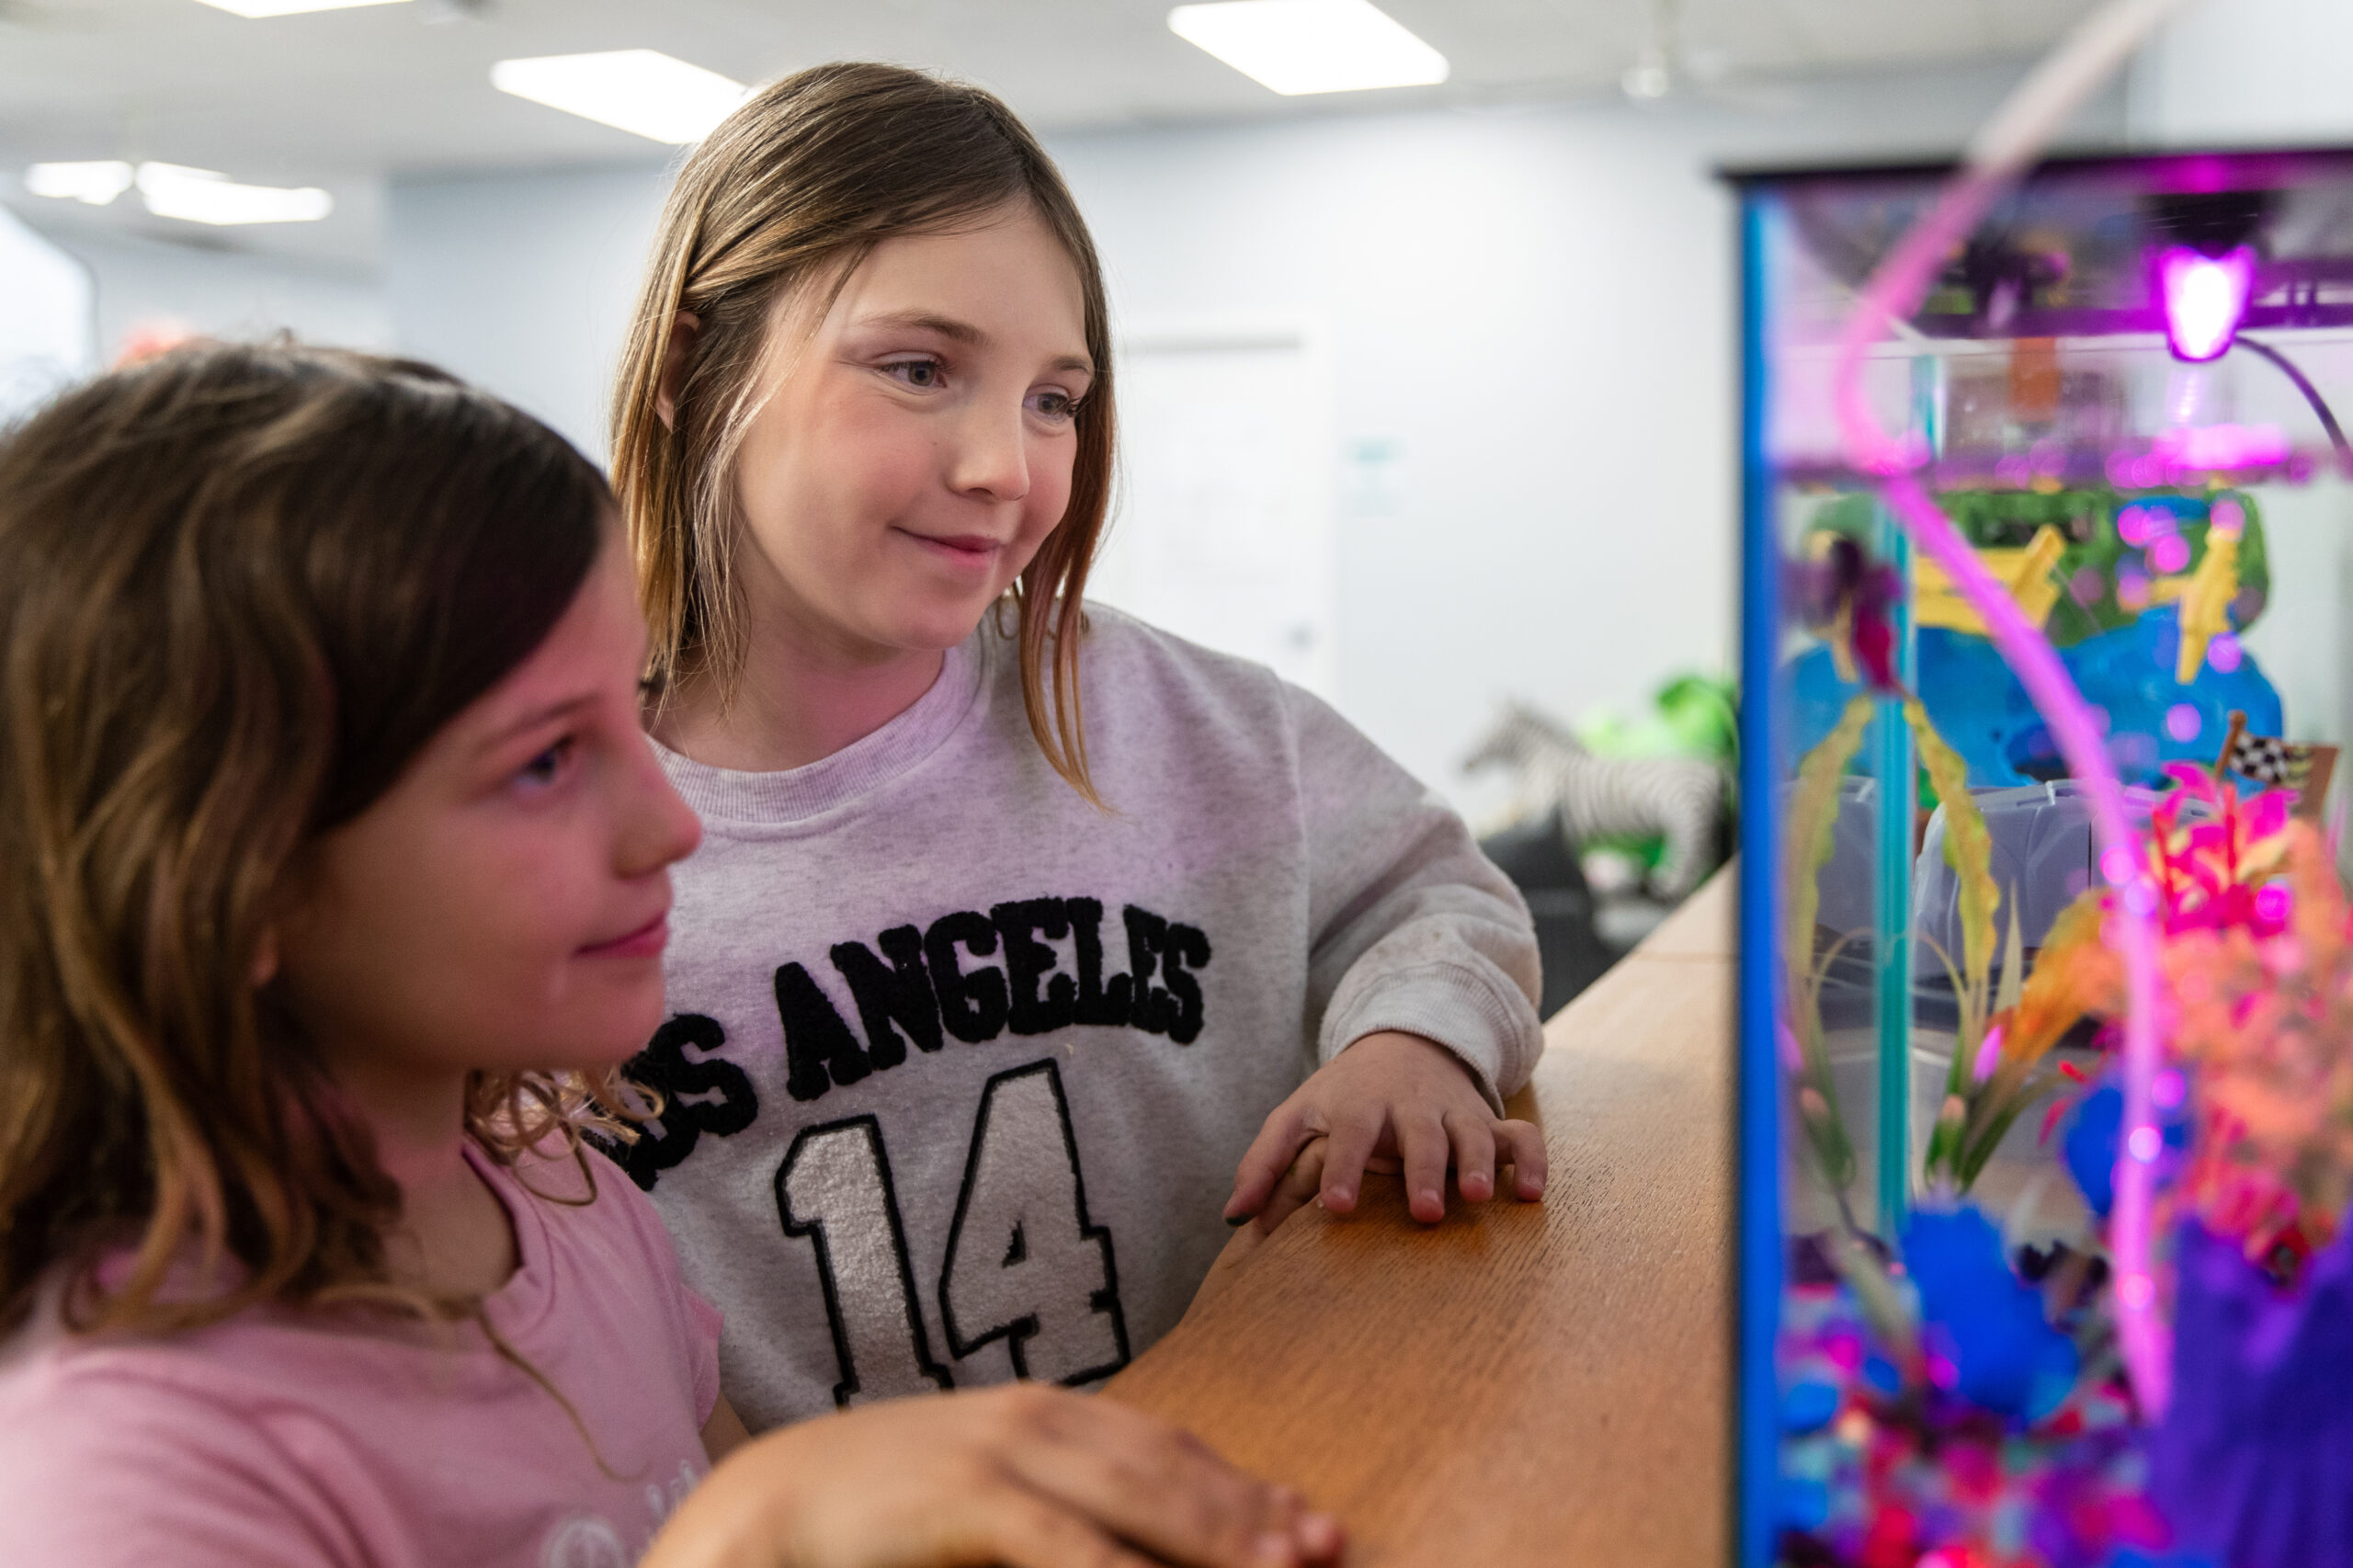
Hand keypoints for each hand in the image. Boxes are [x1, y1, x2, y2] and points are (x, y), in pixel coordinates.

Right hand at [643, 1383, 1343, 1567]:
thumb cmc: (877, 1507)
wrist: (771, 1500)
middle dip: (1255, 1507)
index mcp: (1044, 1414)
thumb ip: (1050, 1508)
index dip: (1243, 1481)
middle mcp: (1038, 1419)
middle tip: (1328, 1547)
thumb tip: (1125, 1546)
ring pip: (1141, 1496)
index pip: (1169, 1444)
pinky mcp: (971, 1497)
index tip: (1308, 1519)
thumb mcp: (978, 1493)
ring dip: (1220, 1535)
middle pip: (1173, 1465)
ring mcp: (1005, 1452)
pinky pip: (1068, 1542)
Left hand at [1225, 1030, 1546, 1227]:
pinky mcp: (1487, 1122)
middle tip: (1424, 1213)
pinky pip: (1521, 1137)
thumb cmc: (1340, 1096)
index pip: (1350, 1135)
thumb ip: (1264, 1163)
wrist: (1402, 1042)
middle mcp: (1410, 1107)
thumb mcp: (1296, 1116)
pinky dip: (1533, 1161)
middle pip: (1419, 1136)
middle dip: (1421, 1172)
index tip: (1336, 1208)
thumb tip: (1233, 1217)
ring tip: (1477, 1198)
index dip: (1344, 1170)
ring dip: (1478, 1163)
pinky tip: (1534, 1195)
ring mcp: (1453, 1113)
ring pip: (1472, 1134)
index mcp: (1359, 1105)